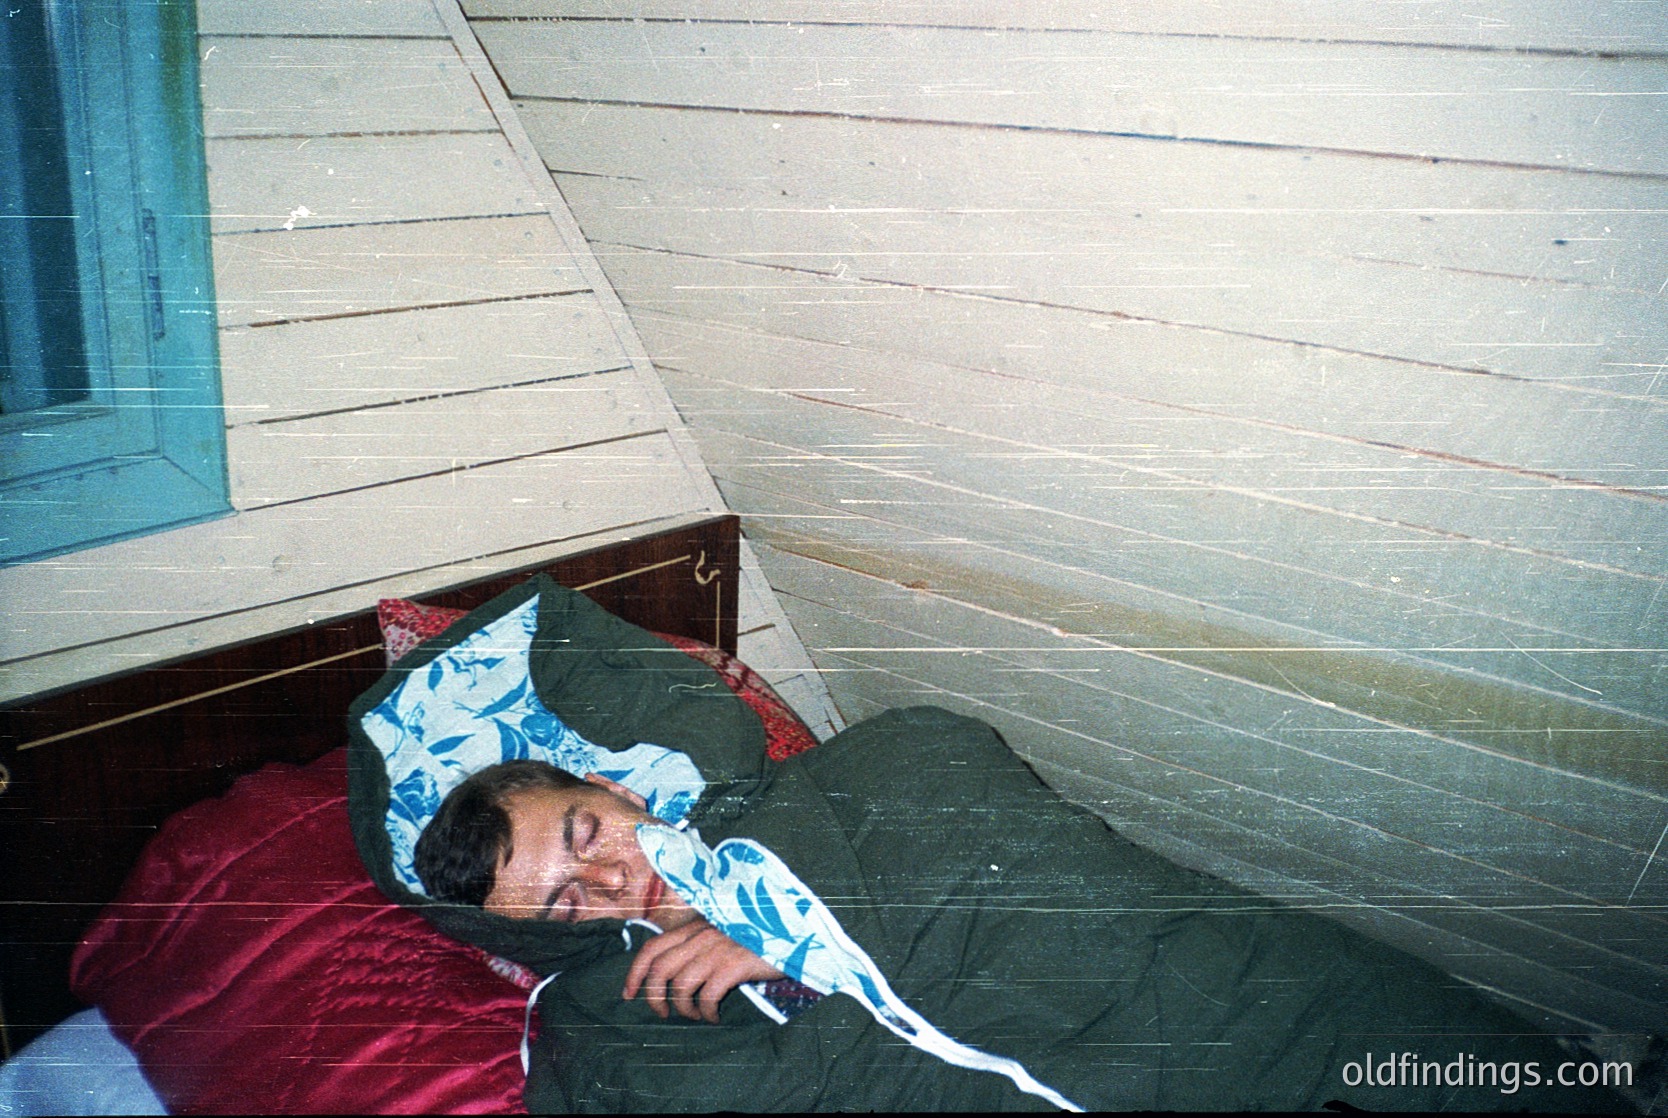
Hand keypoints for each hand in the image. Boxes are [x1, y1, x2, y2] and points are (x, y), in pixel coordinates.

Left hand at [622, 918, 784, 1022]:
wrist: (794, 929)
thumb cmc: (758, 934)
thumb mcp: (723, 929)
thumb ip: (701, 941)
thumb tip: (677, 970)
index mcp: (694, 926)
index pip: (651, 947)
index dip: (634, 973)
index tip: (628, 994)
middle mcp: (701, 935)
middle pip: (659, 969)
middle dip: (653, 997)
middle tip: (661, 1014)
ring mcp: (717, 949)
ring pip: (681, 985)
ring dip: (683, 1008)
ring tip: (693, 1016)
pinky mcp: (735, 964)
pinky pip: (707, 996)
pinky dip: (705, 1013)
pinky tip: (714, 1017)